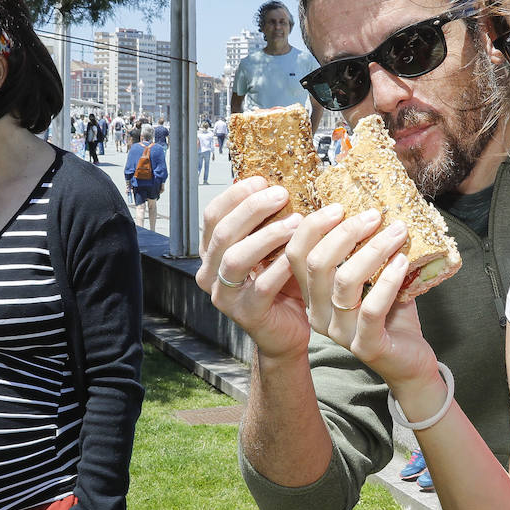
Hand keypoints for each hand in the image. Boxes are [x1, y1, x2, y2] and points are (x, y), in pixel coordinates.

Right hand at [196, 177, 307, 359]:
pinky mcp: (246, 315)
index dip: (236, 195)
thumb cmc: (282, 283)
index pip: (213, 215)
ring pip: (236, 259)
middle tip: (282, 194)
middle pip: (223, 233)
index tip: (263, 181)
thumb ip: (268, 221)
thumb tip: (280, 181)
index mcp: (213, 252)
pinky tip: (299, 255)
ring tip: (297, 222)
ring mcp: (225, 296)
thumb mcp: (272, 247)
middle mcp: (210, 273)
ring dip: (267, 236)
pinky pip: (262, 287)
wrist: (290, 329)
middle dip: (252, 209)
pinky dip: (281, 267)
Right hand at [286, 206, 437, 390]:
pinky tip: (402, 261)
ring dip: (373, 250)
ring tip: (397, 231)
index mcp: (313, 295)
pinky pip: (371, 308)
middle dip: (346, 232)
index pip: (295, 254)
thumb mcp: (373, 277)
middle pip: (316, 263)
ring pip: (344, 281)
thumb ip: (364, 249)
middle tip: (374, 214)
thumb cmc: (391, 314)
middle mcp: (319, 314)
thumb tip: (370, 205)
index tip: (340, 205)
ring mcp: (340, 333)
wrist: (410, 362)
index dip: (313, 226)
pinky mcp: (366, 346)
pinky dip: (388, 279)